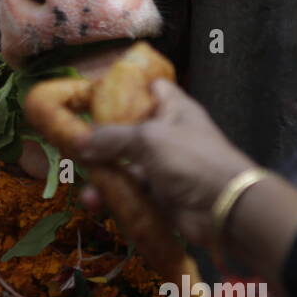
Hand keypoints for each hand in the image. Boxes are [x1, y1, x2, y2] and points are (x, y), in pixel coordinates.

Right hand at [78, 79, 254, 245]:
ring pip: (123, 163)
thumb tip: (79, 141)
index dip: (123, 89)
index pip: (148, 88)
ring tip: (85, 185)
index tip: (92, 96)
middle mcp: (166, 133)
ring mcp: (162, 164)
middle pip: (127, 128)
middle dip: (99, 138)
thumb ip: (112, 137)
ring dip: (101, 173)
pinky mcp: (158, 193)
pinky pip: (128, 190)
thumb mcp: (149, 139)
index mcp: (172, 108)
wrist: (225, 208)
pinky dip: (111, 195)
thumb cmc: (191, 159)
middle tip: (72, 144)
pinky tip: (94, 202)